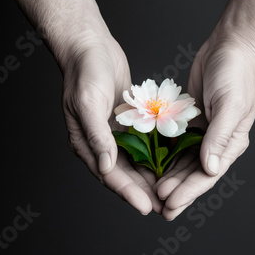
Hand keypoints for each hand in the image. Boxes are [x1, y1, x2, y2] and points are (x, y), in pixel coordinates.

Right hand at [60, 35, 162, 214]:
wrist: (89, 46)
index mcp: (85, 143)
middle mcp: (99, 142)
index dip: (128, 193)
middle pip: (123, 174)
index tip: (147, 207)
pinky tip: (169, 163)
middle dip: (143, 192)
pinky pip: (140, 144)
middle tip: (164, 208)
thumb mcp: (88, 103)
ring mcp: (113, 133)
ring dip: (150, 177)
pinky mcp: (125, 122)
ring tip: (169, 192)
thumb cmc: (85, 72)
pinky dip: (153, 155)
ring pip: (134, 162)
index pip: (109, 175)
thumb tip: (105, 166)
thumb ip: (96, 136)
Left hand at [156, 35, 254, 219]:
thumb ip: (219, 137)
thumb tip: (211, 168)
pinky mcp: (190, 121)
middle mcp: (217, 142)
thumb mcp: (230, 105)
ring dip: (169, 176)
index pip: (209, 174)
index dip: (189, 191)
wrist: (228, 48)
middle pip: (194, 173)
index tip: (170, 204)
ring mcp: (203, 132)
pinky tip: (150, 164)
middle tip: (158, 207)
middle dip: (177, 191)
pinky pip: (176, 143)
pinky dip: (164, 155)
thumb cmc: (235, 74)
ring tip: (153, 192)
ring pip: (183, 162)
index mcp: (231, 143)